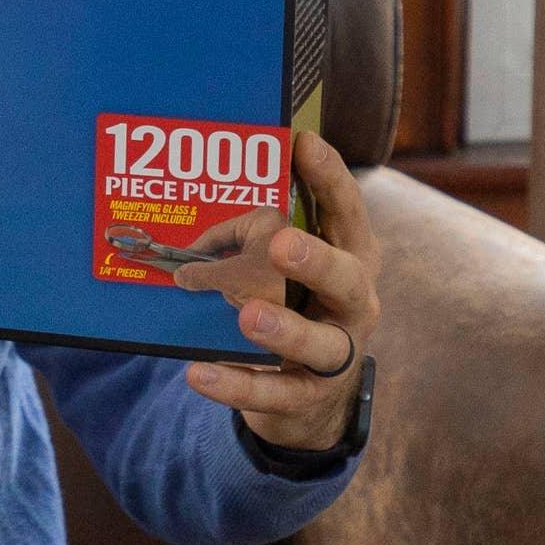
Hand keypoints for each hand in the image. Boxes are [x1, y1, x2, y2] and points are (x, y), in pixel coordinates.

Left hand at [174, 132, 382, 452]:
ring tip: (247, 316)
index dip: (329, 178)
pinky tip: (198, 372)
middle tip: (281, 244)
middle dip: (316, 260)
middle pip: (347, 279)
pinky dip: (236, 385)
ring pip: (320, 343)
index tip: (303, 144)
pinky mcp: (308, 398)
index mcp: (351, 256)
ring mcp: (337, 354)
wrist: (311, 400)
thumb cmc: (295, 309)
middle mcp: (355, 303)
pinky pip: (273, 394)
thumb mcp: (281, 271)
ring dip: (284, 329)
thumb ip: (248, 239)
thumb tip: (189, 234)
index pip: (346, 212)